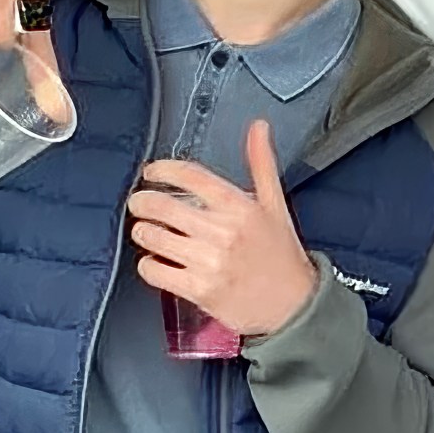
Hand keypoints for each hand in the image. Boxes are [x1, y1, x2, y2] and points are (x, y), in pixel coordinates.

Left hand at [129, 119, 318, 336]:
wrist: (293, 306)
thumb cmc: (281, 254)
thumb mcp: (274, 203)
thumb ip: (261, 162)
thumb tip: (259, 126)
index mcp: (238, 205)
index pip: (189, 175)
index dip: (162, 169)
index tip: (152, 172)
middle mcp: (222, 231)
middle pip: (161, 205)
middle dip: (141, 201)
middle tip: (140, 202)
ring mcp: (208, 262)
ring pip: (153, 237)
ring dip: (143, 231)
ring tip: (147, 230)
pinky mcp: (199, 291)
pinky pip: (155, 272)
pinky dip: (148, 265)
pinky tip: (156, 260)